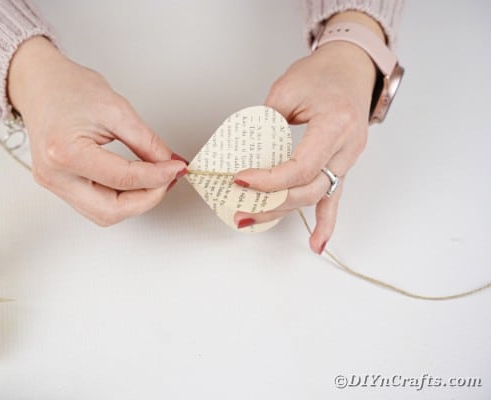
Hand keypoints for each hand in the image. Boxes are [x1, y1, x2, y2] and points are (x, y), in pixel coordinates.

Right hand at [7, 37, 186, 225]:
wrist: (38, 83)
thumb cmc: (68, 88)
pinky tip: (135, 182)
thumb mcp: (116, 109)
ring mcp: (54, 184)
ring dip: (134, 202)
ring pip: (103, 214)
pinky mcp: (59, 186)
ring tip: (153, 180)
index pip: (122, 179)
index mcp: (65, 152)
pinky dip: (120, 198)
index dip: (157, 177)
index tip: (176, 168)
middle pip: (110, 211)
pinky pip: (95, 205)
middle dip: (146, 199)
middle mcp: (55, 176)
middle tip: (167, 179)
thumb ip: (146, 142)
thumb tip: (169, 164)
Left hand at [233, 12, 382, 252]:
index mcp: (335, 125)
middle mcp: (347, 147)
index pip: (300, 167)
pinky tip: (317, 244)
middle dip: (271, 202)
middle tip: (239, 207)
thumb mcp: (286, 89)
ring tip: (252, 218)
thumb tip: (243, 154)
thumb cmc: (323, 73)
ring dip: (284, 212)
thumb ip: (265, 122)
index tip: (240, 180)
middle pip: (308, 189)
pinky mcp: (342, 165)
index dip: (268, 180)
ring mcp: (347, 159)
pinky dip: (326, 223)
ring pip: (316, 196)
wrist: (351, 67)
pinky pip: (334, 198)